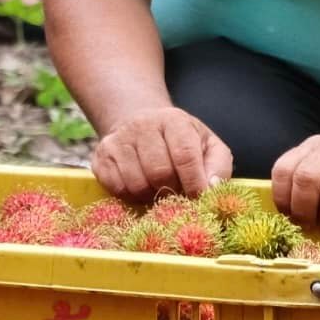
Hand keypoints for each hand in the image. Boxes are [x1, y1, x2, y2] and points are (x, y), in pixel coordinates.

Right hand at [90, 106, 233, 198]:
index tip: (198, 199)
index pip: (185, 156)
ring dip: (151, 196)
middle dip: (171, 191)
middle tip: (176, 194)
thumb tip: (211, 189)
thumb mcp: (207, 146)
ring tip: (158, 190)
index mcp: (174, 120)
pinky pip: (117, 188)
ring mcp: (118, 139)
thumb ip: (218, 167)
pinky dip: (131, 196)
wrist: (142, 124)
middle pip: (159, 172)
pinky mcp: (101, 155)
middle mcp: (142, 125)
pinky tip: (140, 187)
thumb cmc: (181, 141)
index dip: (194, 184)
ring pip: (136, 183)